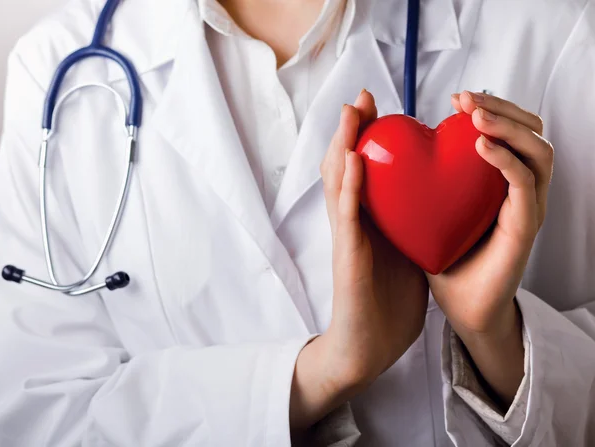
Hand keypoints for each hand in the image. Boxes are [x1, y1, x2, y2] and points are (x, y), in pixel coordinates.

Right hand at [290, 90, 428, 430]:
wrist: (368, 348)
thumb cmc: (389, 305)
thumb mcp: (407, 255)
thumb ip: (411, 227)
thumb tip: (434, 203)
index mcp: (369, 222)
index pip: (363, 171)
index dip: (367, 138)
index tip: (379, 108)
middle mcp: (352, 224)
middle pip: (343, 167)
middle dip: (351, 130)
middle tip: (361, 97)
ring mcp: (346, 239)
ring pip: (337, 184)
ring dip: (342, 146)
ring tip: (351, 113)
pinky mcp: (347, 258)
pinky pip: (346, 217)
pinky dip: (348, 186)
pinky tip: (352, 160)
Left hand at [428, 91, 553, 405]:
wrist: (458, 306)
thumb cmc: (442, 255)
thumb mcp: (426, 206)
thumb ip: (419, 176)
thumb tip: (388, 145)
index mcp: (496, 182)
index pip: (507, 131)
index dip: (488, 108)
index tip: (456, 98)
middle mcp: (517, 190)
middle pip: (530, 131)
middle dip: (501, 107)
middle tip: (466, 99)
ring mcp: (525, 207)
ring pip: (537, 150)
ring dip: (508, 125)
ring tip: (476, 114)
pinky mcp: (524, 228)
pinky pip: (523, 184)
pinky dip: (505, 160)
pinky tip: (480, 146)